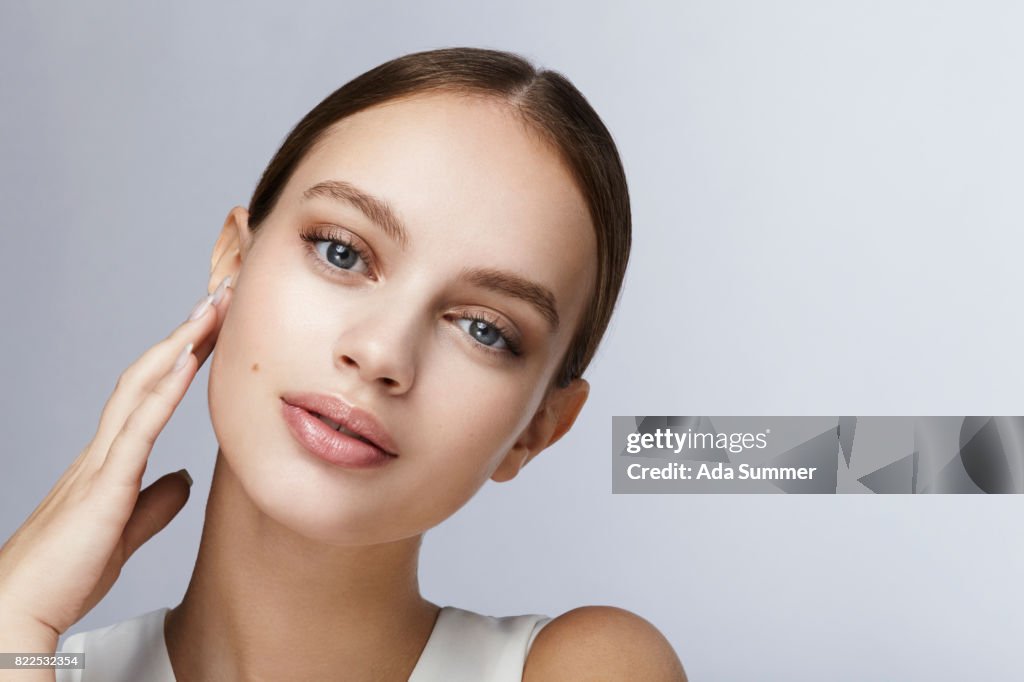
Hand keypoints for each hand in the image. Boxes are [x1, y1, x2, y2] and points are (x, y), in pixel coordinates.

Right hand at [0, 275, 233, 640]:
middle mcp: (102, 450)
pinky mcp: (104, 485)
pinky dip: (165, 389)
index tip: (211, 328)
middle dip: (185, 333)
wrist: (19, 610)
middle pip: (147, 374)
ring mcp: (100, 462)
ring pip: (142, 386)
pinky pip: (140, 426)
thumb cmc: (65, 574)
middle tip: (219, 297)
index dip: (180, 357)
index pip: (149, 392)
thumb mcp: (126, 530)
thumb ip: (155, 503)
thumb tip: (183, 479)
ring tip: (211, 309)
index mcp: (109, 460)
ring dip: (179, 344)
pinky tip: (188, 359)